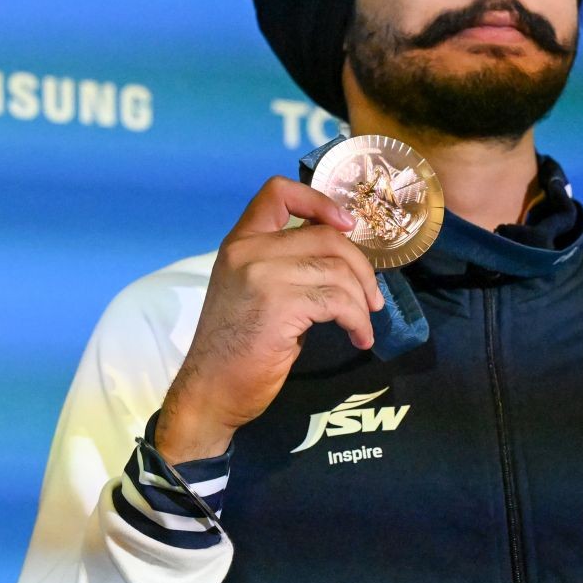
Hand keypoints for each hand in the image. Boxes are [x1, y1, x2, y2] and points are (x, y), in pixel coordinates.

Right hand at [155, 177, 383, 461]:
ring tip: (363, 324)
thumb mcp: (253, 291)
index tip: (347, 225)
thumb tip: (342, 261)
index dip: (320, 201)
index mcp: (240, 241)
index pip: (278, 192)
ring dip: (361, 300)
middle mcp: (248, 250)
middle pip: (327, 236)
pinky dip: (358, 321)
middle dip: (361, 267)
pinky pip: (338, 301)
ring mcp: (262, 274)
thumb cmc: (235, 348)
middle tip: (371, 298)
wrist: (210, 391)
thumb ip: (286, 265)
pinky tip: (359, 338)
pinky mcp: (280, 304)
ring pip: (338, 270)